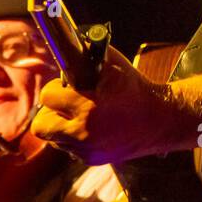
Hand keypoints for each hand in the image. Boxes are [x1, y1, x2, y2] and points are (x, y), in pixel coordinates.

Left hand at [32, 45, 191, 165]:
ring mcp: (87, 149)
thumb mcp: (113, 65)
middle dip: (49, 112)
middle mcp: (83, 132)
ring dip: (60, 127)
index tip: (64, 87)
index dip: (55, 89)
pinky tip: (90, 128)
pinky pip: (69, 149)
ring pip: (54, 139)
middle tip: (63, 105)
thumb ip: (88, 53)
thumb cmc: (136, 89)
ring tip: (78, 116)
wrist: (160, 120)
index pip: (47, 97)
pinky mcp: (92, 159)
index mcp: (86, 106)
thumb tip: (68, 42)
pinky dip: (74, 139)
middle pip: (41, 126)